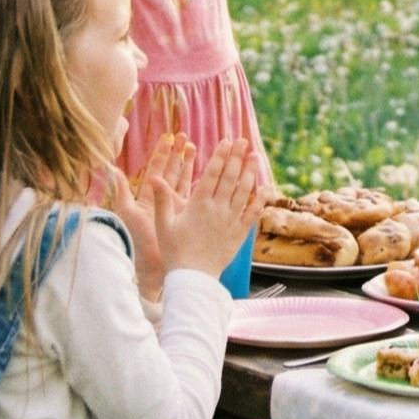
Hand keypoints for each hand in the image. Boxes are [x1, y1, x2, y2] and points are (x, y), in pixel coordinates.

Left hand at [109, 134, 194, 299]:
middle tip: (189, 138)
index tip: (170, 137)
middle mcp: (166, 201)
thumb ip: (121, 190)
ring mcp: (180, 209)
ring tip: (206, 151)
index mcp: (151, 196)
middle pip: (175, 172)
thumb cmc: (140, 240)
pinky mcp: (192, 217)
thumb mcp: (129, 213)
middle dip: (182, 155)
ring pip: (190, 183)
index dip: (164, 153)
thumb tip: (109, 168)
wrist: (154, 265)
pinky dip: (210, 188)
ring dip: (197, 167)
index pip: (158, 169)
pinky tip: (219, 177)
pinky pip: (202, 199)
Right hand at [155, 139, 270, 277]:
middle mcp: (217, 209)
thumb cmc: (174, 251)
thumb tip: (154, 177)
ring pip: (243, 191)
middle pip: (230, 178)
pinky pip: (252, 213)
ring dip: (250, 172)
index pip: (212, 174)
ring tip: (254, 156)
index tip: (227, 142)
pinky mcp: (239, 234)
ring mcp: (230, 221)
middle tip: (244, 141)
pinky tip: (265, 187)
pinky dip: (259, 199)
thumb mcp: (164, 224)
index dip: (220, 156)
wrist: (193, 278)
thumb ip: (162, 199)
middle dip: (237, 157)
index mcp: (198, 205)